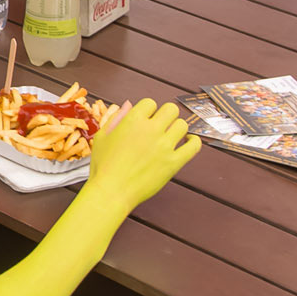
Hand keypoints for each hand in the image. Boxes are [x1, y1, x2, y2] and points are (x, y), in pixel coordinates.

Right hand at [80, 98, 198, 210]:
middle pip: (171, 109)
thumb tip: (129, 104)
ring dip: (177, 128)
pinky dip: (193, 141)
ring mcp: (164, 146)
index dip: (148, 110)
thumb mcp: (102, 137)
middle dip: (166, 114)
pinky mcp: (173, 162)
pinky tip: (188, 141)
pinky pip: (193, 146)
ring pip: (182, 125)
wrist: (112, 191)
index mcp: (133, 121)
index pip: (150, 103)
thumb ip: (116, 118)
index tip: (147, 119)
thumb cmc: (104, 166)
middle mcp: (151, 130)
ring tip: (171, 135)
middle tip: (161, 125)